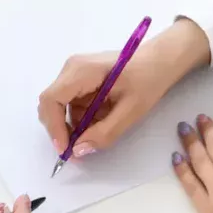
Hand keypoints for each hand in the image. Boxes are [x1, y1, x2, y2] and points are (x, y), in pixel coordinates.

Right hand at [37, 18, 208, 158]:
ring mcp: (76, 73)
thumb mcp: (131, 111)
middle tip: (79, 152)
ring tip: (98, 134)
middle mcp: (72, 69)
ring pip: (62, 107)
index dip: (53, 128)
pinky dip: (83, 119)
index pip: (51, 100)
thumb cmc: (149, 79)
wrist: (162, 60)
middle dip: (62, 130)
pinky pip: (73, 104)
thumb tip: (78, 150)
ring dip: (75, 126)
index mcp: (81, 71)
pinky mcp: (82, 80)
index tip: (66, 150)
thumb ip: (104, 132)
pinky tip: (102, 121)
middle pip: (52, 105)